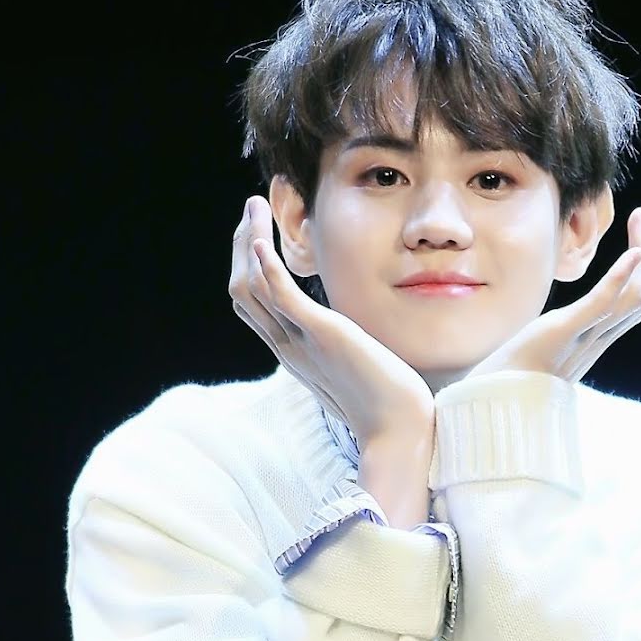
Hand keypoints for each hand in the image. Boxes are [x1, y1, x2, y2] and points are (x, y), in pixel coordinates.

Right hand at [229, 196, 434, 445]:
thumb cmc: (387, 404)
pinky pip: (281, 300)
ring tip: (256, 206)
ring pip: (251, 289)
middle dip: (242, 245)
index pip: (252, 304)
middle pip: (241, 291)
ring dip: (250, 242)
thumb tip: (346, 330)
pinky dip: (267, 269)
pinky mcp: (324, 336)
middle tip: (253, 209)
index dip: (249, 264)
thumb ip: (339, 345)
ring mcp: (301, 342)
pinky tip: (263, 242)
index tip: (259, 231)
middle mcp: (288, 347)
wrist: (399, 433)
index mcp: (293, 351)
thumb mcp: (353, 364)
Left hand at [465, 201, 640, 383]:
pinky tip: (635, 251)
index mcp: (598, 337)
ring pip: (638, 295)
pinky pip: (604, 306)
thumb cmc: (512, 373)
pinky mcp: (565, 333)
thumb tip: (566, 311)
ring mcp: (586, 337)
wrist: (492, 402)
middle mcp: (600, 338)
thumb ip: (565, 325)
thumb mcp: (546, 340)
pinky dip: (622, 278)